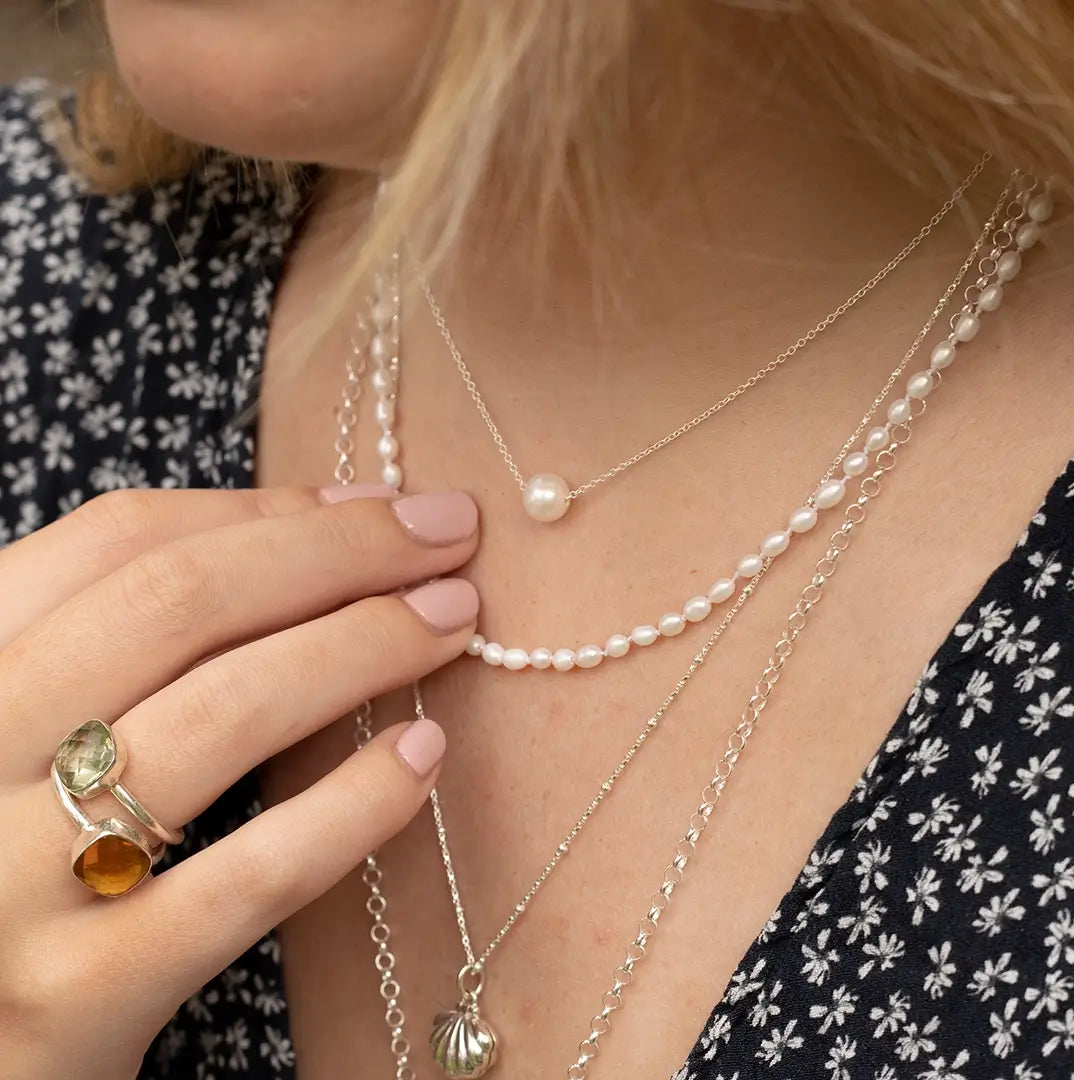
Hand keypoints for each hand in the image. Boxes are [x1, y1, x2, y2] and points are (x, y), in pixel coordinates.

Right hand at [0, 484, 479, 1078]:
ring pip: (221, 714)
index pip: (121, 541)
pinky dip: (351, 805)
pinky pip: (245, 878)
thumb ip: (115, 644)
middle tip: (450, 533)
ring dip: (364, 645)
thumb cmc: (8, 857)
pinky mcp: (71, 1000)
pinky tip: (423, 755)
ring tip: (455, 618)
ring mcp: (4, 880)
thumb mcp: (25, 726)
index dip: (269, 508)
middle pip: (180, 600)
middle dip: (340, 550)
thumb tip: (309, 533)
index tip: (379, 503)